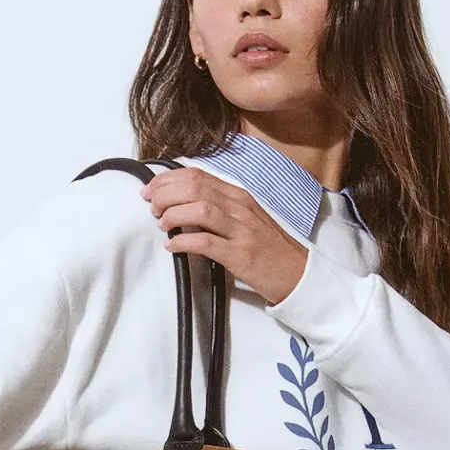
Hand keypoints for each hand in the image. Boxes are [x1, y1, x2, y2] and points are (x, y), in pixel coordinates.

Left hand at [142, 169, 308, 303]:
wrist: (299, 274)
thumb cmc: (270, 248)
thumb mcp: (246, 218)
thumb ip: (220, 207)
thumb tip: (185, 204)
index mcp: (239, 195)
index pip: (197, 175)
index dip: (168, 179)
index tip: (151, 190)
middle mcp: (240, 206)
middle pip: (194, 186)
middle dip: (165, 194)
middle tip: (152, 207)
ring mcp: (241, 229)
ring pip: (199, 208)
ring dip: (173, 215)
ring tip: (162, 224)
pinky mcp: (240, 254)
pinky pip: (205, 243)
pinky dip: (183, 242)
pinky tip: (172, 246)